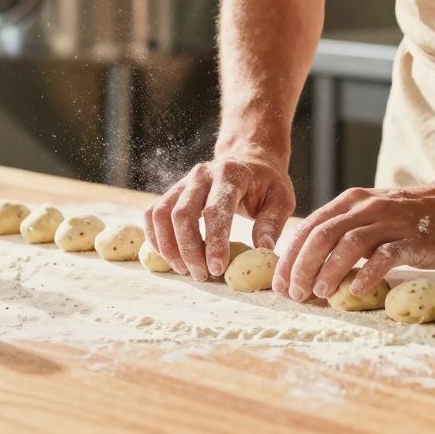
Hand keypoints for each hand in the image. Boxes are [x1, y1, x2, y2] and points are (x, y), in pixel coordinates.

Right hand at [144, 156, 295, 280]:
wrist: (249, 158)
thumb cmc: (267, 183)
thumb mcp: (281, 199)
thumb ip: (272, 223)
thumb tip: (262, 249)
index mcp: (231, 174)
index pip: (215, 211)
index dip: (214, 242)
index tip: (217, 269)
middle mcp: (202, 174)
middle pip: (182, 214)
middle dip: (188, 250)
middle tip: (201, 275)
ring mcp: (184, 181)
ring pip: (162, 214)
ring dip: (168, 246)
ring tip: (184, 270)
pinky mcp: (173, 191)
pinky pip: (153, 213)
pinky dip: (155, 237)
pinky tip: (169, 257)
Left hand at [273, 183, 434, 301]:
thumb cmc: (410, 218)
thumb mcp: (370, 216)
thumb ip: (344, 233)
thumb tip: (310, 268)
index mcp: (350, 202)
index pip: (309, 227)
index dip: (291, 256)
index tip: (280, 283)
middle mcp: (365, 207)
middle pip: (323, 235)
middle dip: (303, 266)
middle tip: (295, 293)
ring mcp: (390, 222)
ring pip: (349, 243)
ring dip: (329, 270)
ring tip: (319, 293)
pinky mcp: (413, 239)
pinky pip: (386, 256)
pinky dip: (368, 274)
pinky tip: (356, 291)